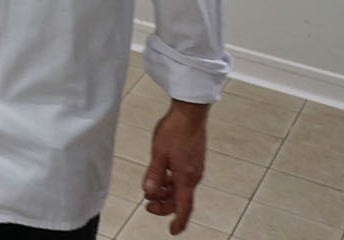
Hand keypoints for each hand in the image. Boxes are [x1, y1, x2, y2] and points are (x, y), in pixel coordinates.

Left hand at [142, 100, 209, 233]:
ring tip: (151, 190)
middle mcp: (194, 176)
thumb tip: (150, 192)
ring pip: (181, 188)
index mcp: (186, 177)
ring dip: (167, 193)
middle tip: (148, 205)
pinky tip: (162, 176)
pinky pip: (183, 178)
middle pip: (181, 199)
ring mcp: (195, 168)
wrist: (190, 114)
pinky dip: (172, 182)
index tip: (172, 231)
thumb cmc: (175, 130)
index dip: (178, 221)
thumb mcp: (158, 154)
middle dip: (165, 205)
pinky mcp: (194, 160)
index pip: (183, 207)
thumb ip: (154, 175)